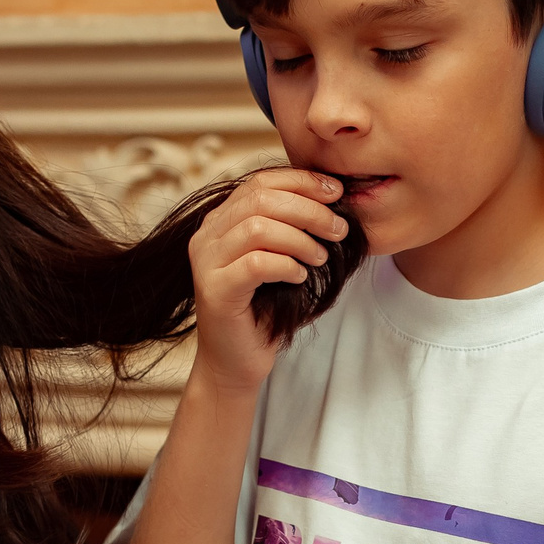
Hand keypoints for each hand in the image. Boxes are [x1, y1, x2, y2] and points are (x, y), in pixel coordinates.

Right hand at [185, 167, 349, 393]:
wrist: (236, 362)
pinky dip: (286, 266)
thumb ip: (291, 224)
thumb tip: (333, 193)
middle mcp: (206, 236)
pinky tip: (300, 277)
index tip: (337, 193)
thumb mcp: (280, 257)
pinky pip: (256, 264)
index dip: (302, 181)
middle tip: (338, 229)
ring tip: (320, 257)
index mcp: (220, 220)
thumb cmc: (264, 309)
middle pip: (261, 199)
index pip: (260, 181)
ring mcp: (206, 262)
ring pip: (258, 228)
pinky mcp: (214, 290)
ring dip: (300, 240)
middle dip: (309, 210)